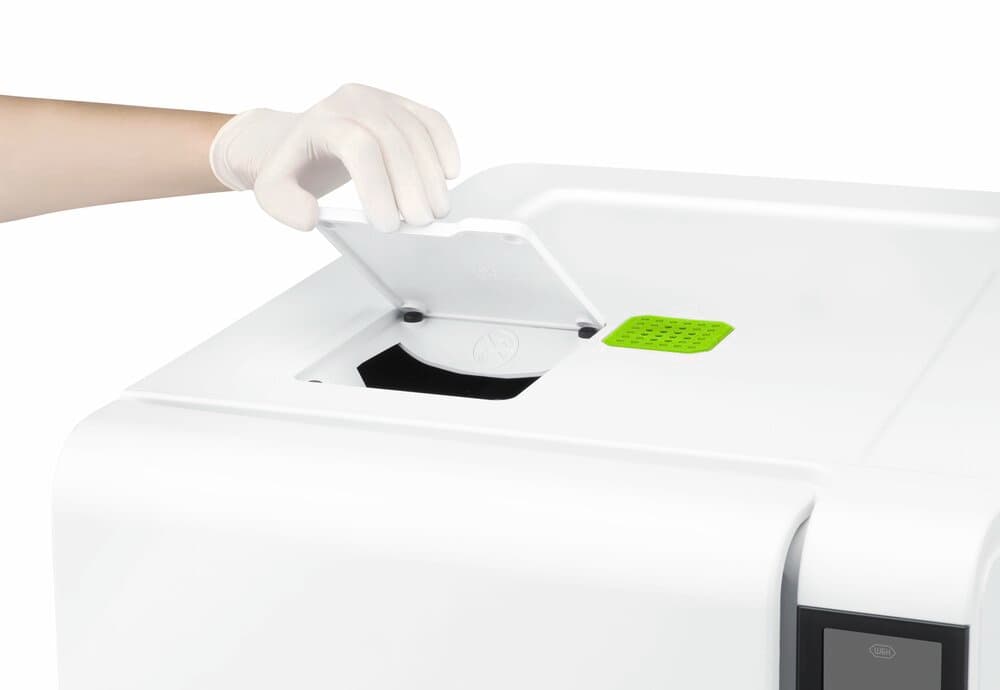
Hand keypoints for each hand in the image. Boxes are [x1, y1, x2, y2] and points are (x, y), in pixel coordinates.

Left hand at [209, 84, 459, 231]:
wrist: (294, 139)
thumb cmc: (290, 166)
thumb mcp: (272, 190)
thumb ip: (286, 206)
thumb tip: (311, 216)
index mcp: (321, 120)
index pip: (358, 147)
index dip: (379, 186)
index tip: (388, 223)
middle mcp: (352, 102)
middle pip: (393, 140)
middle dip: (412, 186)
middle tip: (419, 221)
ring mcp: (380, 99)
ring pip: (417, 132)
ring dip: (433, 175)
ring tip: (435, 209)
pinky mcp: (400, 105)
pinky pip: (431, 120)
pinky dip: (445, 146)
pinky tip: (449, 174)